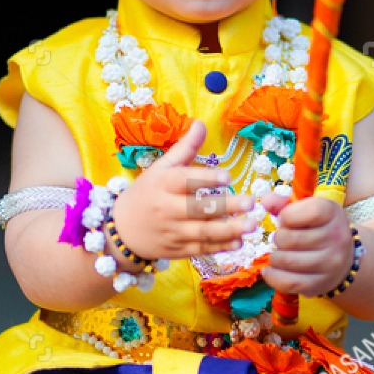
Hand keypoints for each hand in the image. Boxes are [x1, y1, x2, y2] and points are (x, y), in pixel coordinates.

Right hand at [111, 120, 259, 260]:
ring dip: (229, 230)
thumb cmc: (146, 193)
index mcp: (162, 184)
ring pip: (202, 232)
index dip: (206, 178)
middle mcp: (166, 208)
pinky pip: (201, 249)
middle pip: (198, 208)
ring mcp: (172, 232)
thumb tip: (201, 123)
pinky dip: (220, 247)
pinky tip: (239, 242)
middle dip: (225, 206)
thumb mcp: (160, 168)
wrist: (121, 231)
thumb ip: (184, 148)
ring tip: (252, 225)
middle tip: (250, 202)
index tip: (228, 177)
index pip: (184, 180)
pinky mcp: (177, 250)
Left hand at [256, 189, 354, 296]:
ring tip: (277, 254)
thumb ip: (283, 203)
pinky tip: (269, 270)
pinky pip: (289, 282)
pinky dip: (273, 276)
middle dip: (278, 238)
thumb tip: (265, 201)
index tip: (285, 219)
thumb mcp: (306, 209)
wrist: (344, 259)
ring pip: (288, 261)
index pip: (310, 212)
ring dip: (275, 257)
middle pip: (292, 239)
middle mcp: (337, 238)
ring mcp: (330, 263)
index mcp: (333, 213)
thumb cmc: (318, 228)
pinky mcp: (321, 283)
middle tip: (281, 239)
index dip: (288, 215)